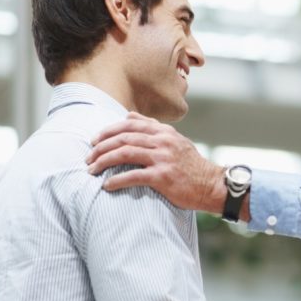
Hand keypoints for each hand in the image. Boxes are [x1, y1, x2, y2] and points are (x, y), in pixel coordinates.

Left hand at [85, 112, 225, 212]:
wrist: (212, 185)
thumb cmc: (192, 166)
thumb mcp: (175, 140)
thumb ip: (152, 128)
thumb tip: (128, 115)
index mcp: (164, 132)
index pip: (129, 124)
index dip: (108, 131)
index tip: (94, 140)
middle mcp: (162, 141)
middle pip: (123, 138)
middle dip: (101, 147)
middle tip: (88, 157)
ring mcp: (163, 158)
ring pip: (124, 154)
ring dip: (103, 161)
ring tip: (92, 170)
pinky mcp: (163, 176)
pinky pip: (133, 176)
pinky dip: (117, 180)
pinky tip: (107, 185)